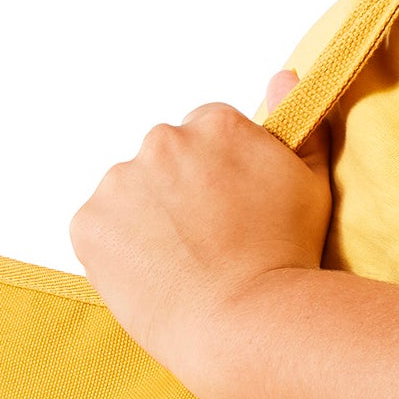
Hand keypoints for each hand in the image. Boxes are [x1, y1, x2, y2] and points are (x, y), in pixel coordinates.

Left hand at [70, 70, 329, 398]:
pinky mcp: (89, 224)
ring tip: (181, 263)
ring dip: (146, 217)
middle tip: (207, 241)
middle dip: (180, 191)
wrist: (244, 323)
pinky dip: (117, 248)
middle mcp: (161, 141)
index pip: (206, 134)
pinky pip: (100, 228)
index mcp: (213, 124)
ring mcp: (119, 182)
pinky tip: (152, 274)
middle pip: (165, 159)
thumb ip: (295, 121)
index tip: (232, 211)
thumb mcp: (309, 181)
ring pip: (130, 193)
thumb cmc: (286, 255)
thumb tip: (281, 75)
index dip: (220, 175)